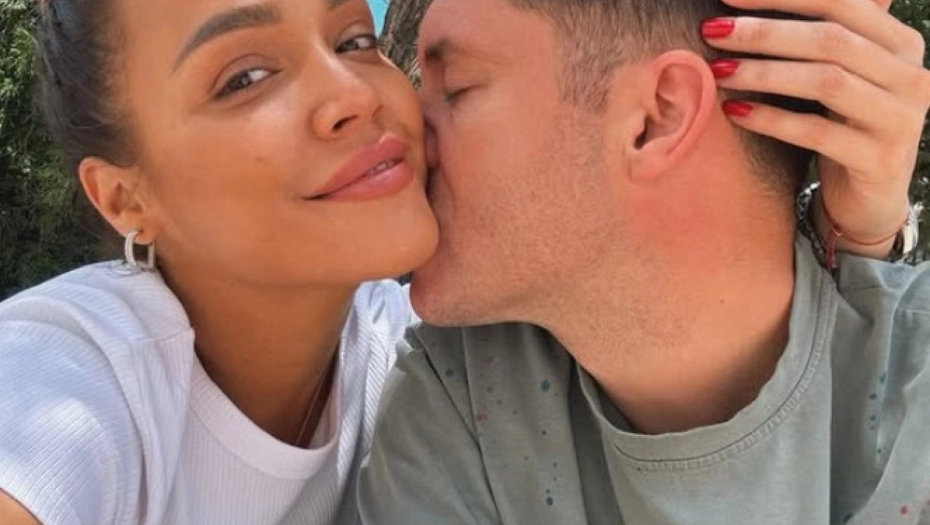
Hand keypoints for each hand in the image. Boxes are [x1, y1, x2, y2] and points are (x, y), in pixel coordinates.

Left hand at [705, 0, 929, 257]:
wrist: (867, 200)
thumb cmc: (839, 129)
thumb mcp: (835, 79)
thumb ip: (814, 42)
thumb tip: (746, 8)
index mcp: (900, 44)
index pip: (841, 3)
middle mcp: (910, 76)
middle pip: (830, 40)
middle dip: (764, 33)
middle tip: (712, 32)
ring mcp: (900, 119)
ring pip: (826, 82)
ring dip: (764, 73)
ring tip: (718, 71)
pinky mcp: (879, 160)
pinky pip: (817, 132)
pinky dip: (772, 119)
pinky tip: (734, 111)